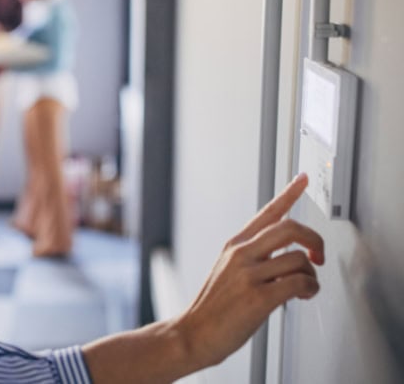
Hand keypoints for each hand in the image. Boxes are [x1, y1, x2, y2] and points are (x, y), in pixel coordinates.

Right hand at [176, 173, 323, 367]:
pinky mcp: (258, 297)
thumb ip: (253, 257)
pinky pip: (299, 283)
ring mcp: (249, 275)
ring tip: (305, 286)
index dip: (289, 193)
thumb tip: (288, 255)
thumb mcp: (227, 271)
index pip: (267, 212)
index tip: (304, 178)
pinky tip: (303, 296)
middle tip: (318, 255)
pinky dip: (310, 289)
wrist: (193, 333)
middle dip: (315, 239)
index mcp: (235, 245)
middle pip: (290, 228)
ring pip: (299, 259)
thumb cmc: (213, 307)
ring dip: (312, 275)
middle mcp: (241, 254)